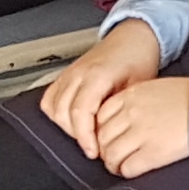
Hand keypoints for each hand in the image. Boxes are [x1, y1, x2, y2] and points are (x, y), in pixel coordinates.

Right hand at [40, 22, 163, 148]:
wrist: (134, 38)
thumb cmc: (139, 59)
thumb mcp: (139, 87)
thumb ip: (122, 111)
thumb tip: (113, 137)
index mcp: (98, 75)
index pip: (81, 112)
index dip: (85, 136)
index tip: (94, 151)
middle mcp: (79, 73)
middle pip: (63, 112)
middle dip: (77, 135)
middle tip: (94, 145)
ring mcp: (69, 73)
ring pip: (52, 107)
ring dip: (65, 125)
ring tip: (85, 133)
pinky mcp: (65, 75)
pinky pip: (49, 98)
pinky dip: (55, 113)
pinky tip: (71, 121)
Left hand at [89, 76, 188, 177]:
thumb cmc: (188, 96)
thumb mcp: (154, 87)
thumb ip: (134, 99)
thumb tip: (120, 116)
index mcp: (130, 96)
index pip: (100, 116)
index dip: (101, 130)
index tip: (109, 137)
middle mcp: (130, 114)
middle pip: (102, 137)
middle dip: (105, 149)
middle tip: (113, 154)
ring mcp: (140, 134)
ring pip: (111, 155)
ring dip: (113, 164)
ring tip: (120, 165)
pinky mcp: (152, 153)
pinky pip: (127, 168)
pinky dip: (125, 172)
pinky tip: (131, 170)